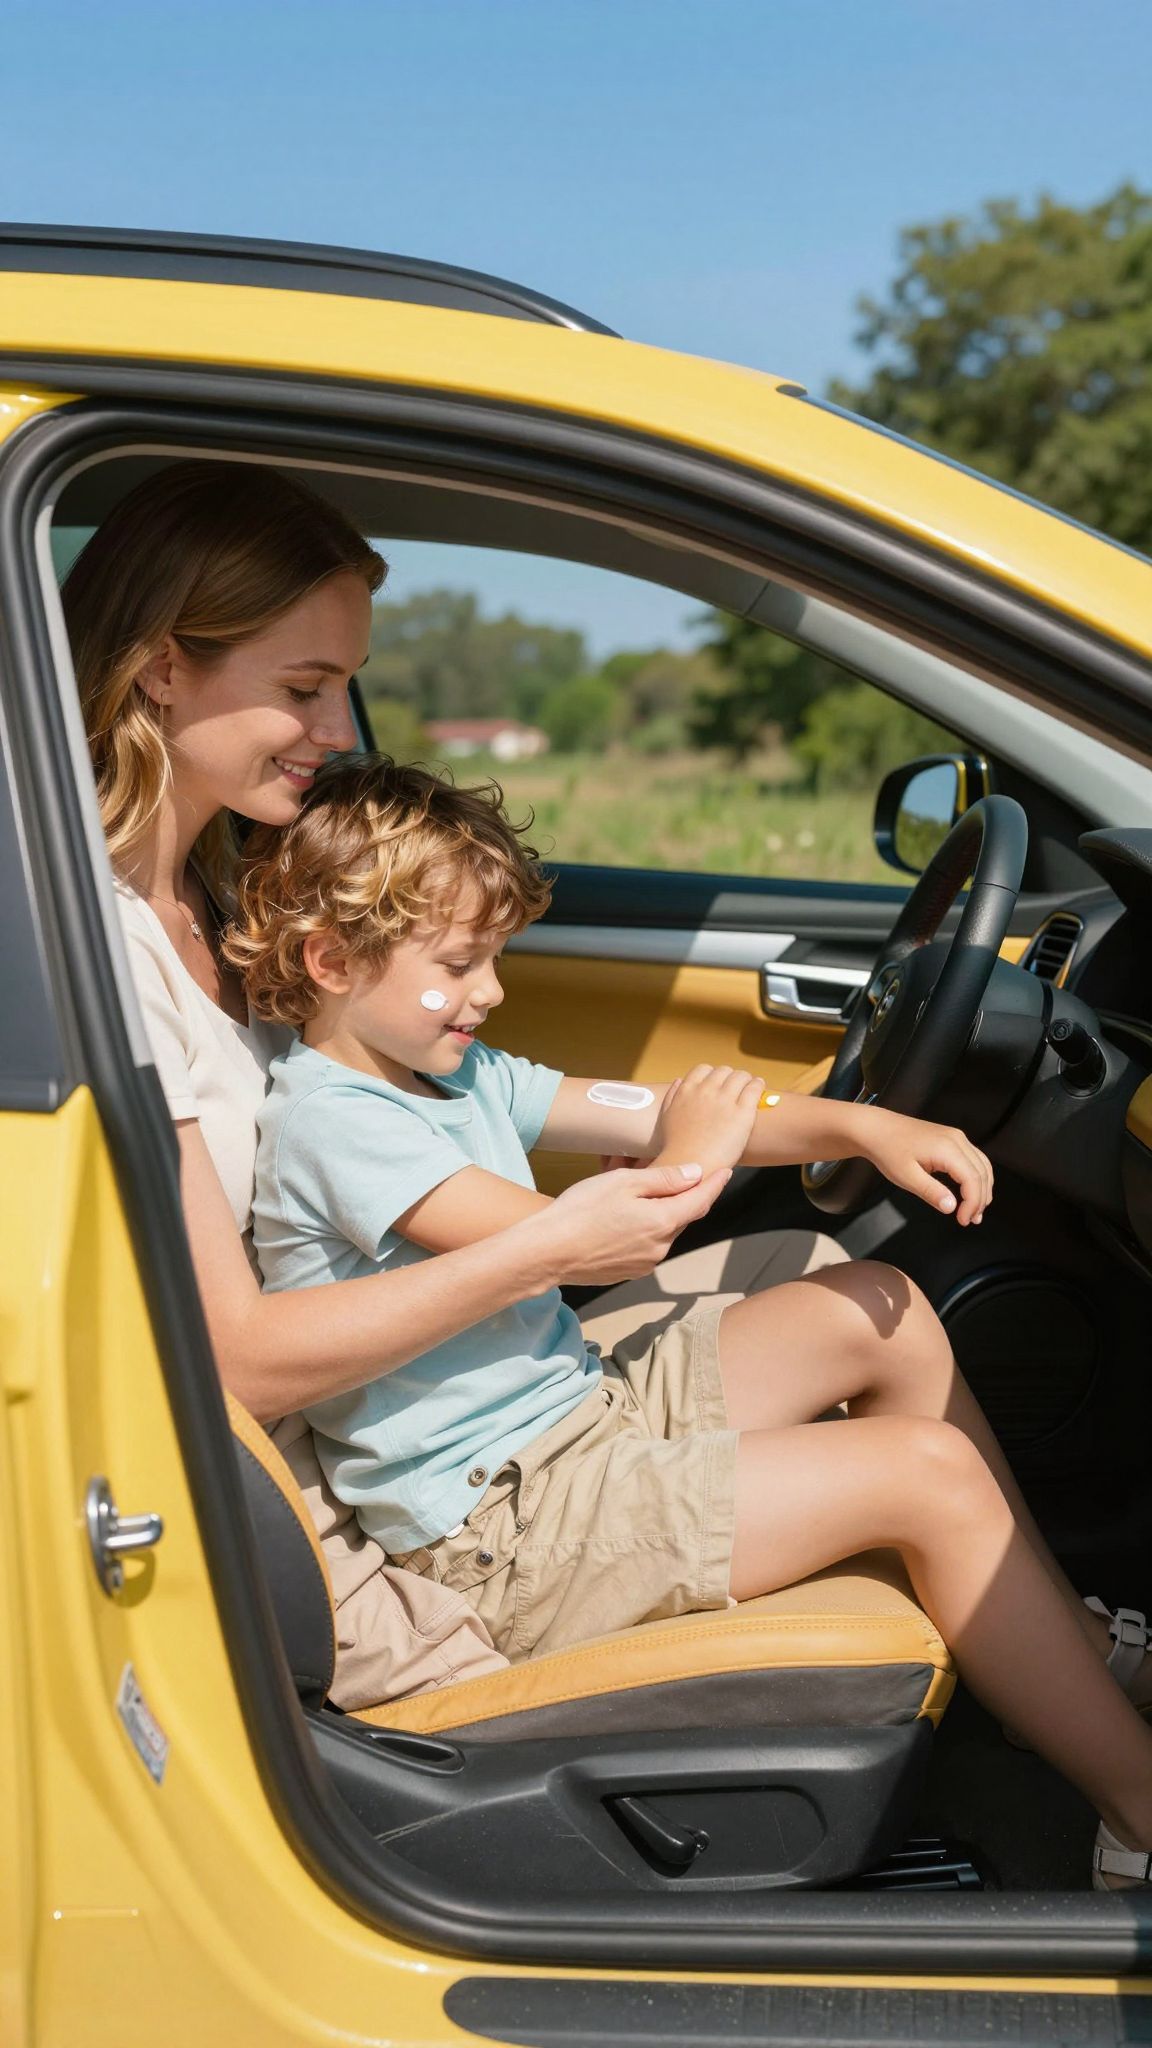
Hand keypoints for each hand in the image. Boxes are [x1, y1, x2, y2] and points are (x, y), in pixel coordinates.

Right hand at [536, 1161, 731, 1284]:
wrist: (547, 1252)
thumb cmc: (581, 1211)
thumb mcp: (623, 1183)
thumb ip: (664, 1179)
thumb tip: (695, 1174)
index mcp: (662, 1222)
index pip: (700, 1201)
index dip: (714, 1184)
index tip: (725, 1171)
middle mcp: (660, 1247)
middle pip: (680, 1217)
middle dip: (680, 1198)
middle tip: (672, 1177)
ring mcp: (644, 1264)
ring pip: (661, 1232)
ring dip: (657, 1215)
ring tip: (633, 1198)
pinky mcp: (628, 1273)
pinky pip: (645, 1247)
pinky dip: (642, 1231)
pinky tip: (619, 1221)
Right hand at [653, 1065, 764, 1173]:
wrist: (692, 1166)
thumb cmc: (677, 1147)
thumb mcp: (667, 1117)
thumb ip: (672, 1096)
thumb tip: (679, 1081)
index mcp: (687, 1091)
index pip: (704, 1069)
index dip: (713, 1075)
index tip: (719, 1084)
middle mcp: (706, 1091)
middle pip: (724, 1071)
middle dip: (731, 1077)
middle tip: (737, 1087)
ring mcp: (725, 1100)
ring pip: (741, 1076)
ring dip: (746, 1079)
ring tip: (751, 1086)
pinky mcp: (743, 1112)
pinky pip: (754, 1088)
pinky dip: (758, 1085)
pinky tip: (760, 1088)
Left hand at [859, 1107, 992, 1224]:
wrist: (876, 1128)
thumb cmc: (888, 1150)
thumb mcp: (906, 1177)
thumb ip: (931, 1192)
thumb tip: (952, 1207)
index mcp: (947, 1148)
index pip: (973, 1179)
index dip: (972, 1203)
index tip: (963, 1221)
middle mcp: (957, 1139)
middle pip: (982, 1173)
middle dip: (980, 1199)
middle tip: (970, 1220)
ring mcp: (956, 1137)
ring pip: (982, 1165)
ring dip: (982, 1189)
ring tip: (974, 1211)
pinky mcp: (952, 1138)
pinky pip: (974, 1159)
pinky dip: (976, 1177)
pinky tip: (970, 1192)